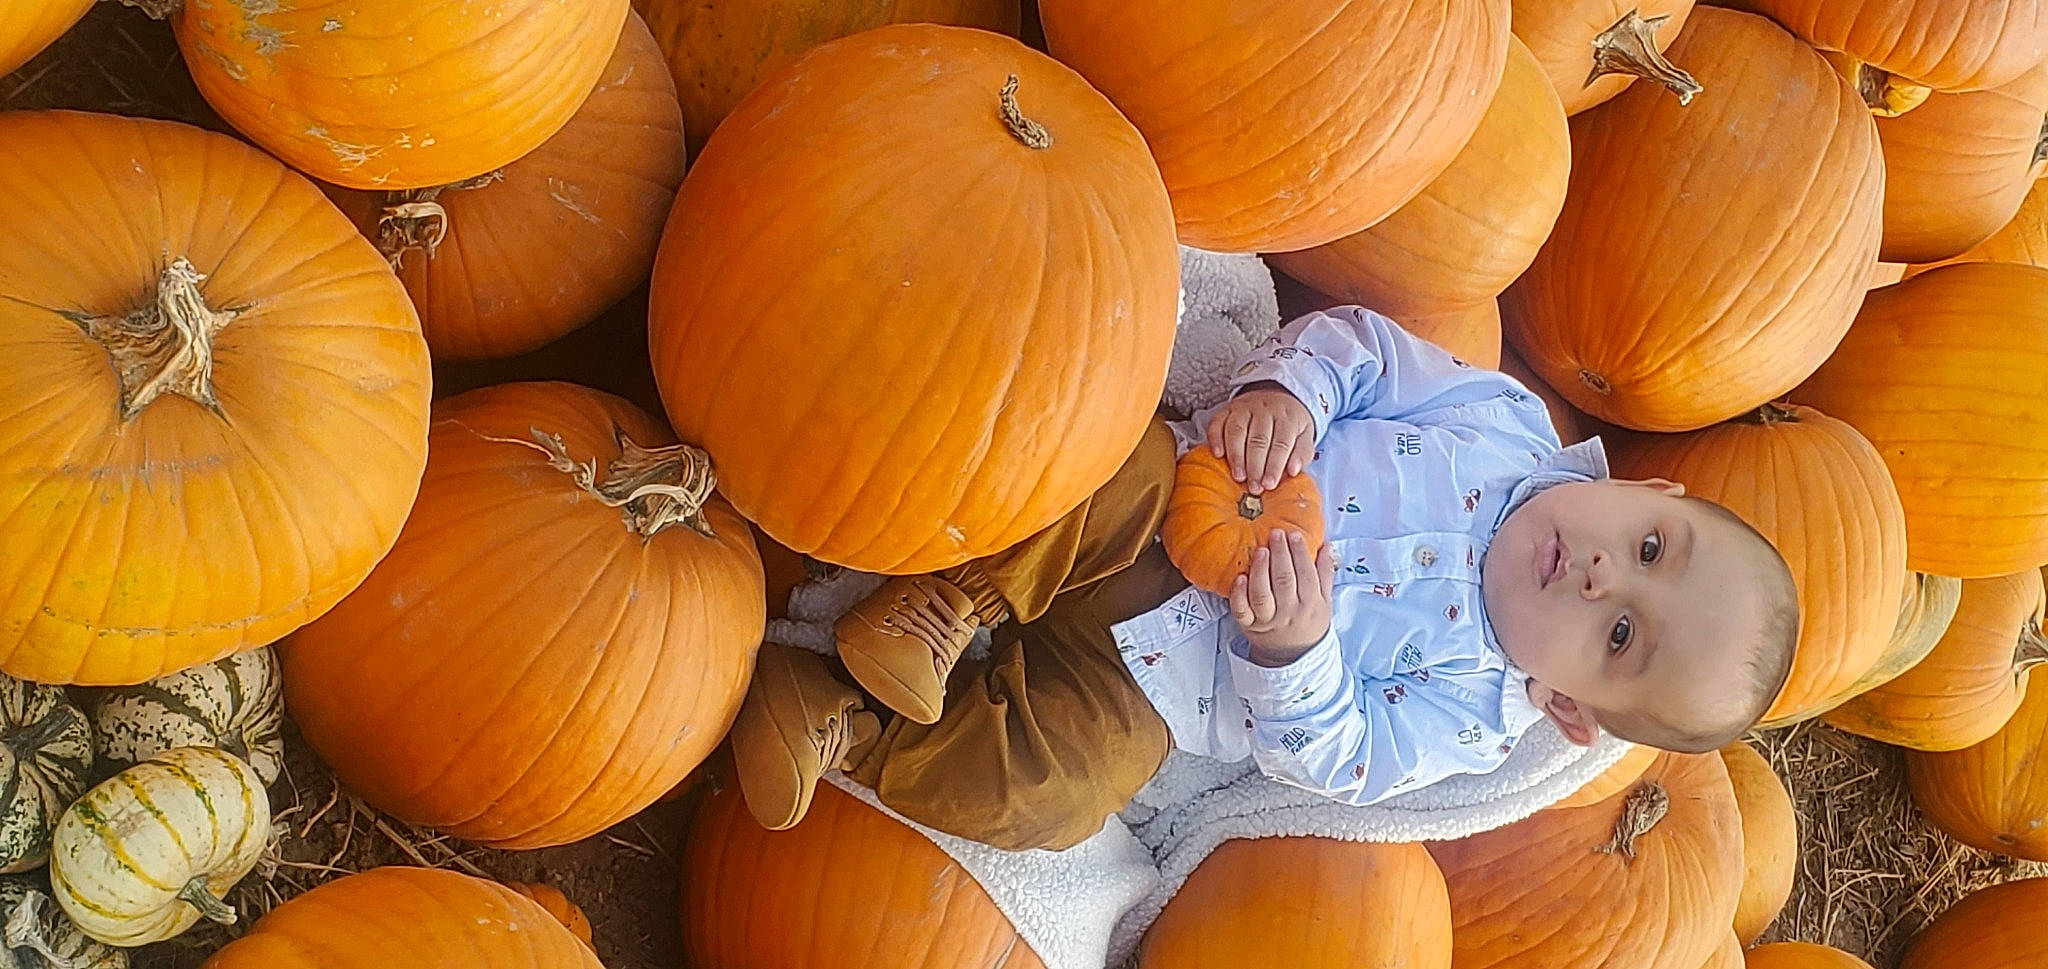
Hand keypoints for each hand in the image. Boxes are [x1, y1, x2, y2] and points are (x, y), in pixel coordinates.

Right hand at [1205, 382, 1314, 493]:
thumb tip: (1294, 471)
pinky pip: (1217, 423)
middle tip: (1253, 487)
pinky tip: (1217, 454)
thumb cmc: (1291, 422)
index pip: (1281, 443)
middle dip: (1255, 466)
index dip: (1274, 465)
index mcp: (1287, 418)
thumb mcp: (1305, 435)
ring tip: (1238, 476)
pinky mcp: (1227, 409)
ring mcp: (1244, 408)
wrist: (1278, 394)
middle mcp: (1265, 410)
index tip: (1269, 484)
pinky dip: (1215, 438)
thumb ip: (1302, 453)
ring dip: (1236, 456)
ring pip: (1237, 431)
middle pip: (1258, 439)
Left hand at [1230, 529, 1336, 666]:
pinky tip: (1239, 578)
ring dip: (1261, 571)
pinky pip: (1242, 610)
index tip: (1295, 535)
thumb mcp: (1325, 601)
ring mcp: (1268, 619)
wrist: (1294, 655)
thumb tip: (1327, 546)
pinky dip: (1239, 594)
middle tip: (1276, 534)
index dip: (1300, 554)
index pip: (1306, 575)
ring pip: (1262, 594)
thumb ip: (1325, 573)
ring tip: (1261, 550)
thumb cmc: (1309, 623)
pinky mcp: (1249, 625)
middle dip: (1280, 555)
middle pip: (1284, 581)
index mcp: (1311, 603)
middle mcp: (1289, 612)